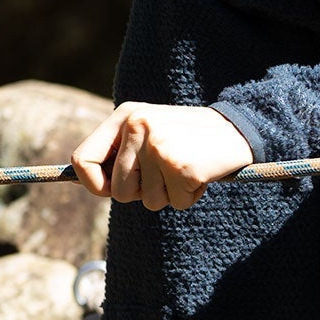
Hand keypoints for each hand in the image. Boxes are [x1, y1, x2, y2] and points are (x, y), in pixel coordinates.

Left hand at [71, 103, 253, 209]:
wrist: (236, 129)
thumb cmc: (187, 138)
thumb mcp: (148, 132)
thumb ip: (120, 153)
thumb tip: (93, 183)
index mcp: (125, 116)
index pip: (83, 160)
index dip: (94, 184)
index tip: (110, 190)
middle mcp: (137, 127)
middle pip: (118, 191)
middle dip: (141, 194)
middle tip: (164, 175)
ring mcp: (158, 146)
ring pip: (148, 201)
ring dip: (169, 195)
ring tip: (184, 169)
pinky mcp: (181, 165)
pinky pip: (176, 203)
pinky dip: (190, 197)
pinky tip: (199, 174)